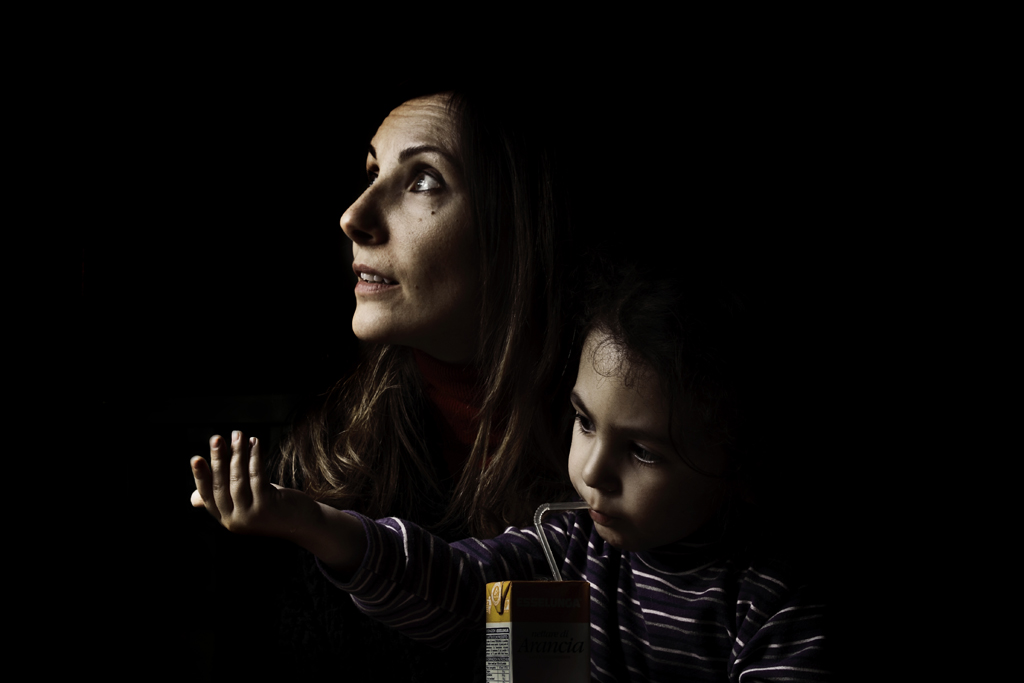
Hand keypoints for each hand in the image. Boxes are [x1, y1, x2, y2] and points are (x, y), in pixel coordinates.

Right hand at [190, 431, 367, 574]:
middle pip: (221, 485)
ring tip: (237, 435)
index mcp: (226, 519)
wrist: (302, 524)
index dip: (200, 477)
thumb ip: (222, 499)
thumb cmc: (271, 508)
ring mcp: (251, 514)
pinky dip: (255, 456)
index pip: (207, 496)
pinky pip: (257, 476)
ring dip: (237, 454)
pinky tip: (255, 442)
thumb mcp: (244, 504)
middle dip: (217, 459)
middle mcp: (235, 520)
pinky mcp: (267, 505)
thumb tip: (192, 499)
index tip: (195, 458)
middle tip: (216, 438)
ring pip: (238, 478)